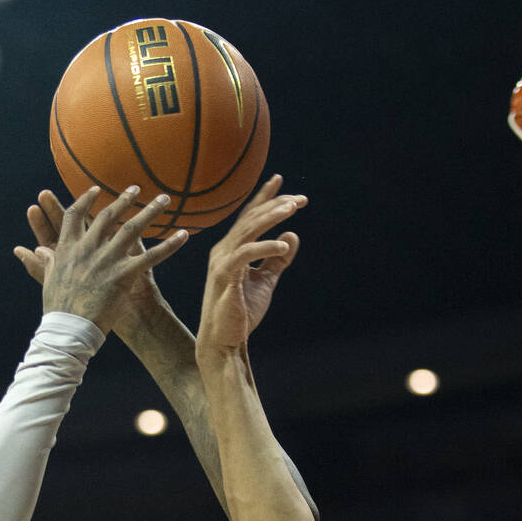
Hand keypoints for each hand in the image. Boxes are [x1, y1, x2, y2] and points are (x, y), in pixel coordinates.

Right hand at [13, 187, 187, 333]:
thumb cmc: (58, 308)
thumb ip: (43, 261)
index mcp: (68, 247)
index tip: (95, 190)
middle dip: (123, 200)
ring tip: (163, 199)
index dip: (85, 200)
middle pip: (108, 216)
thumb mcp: (48, 280)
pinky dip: (169, 245)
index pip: (75, 215)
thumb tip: (28, 250)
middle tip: (136, 188)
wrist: (68, 328)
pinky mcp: (123, 274)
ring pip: (132, 228)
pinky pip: (151, 256)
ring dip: (150, 211)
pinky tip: (184, 234)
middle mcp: (88, 247)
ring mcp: (107, 259)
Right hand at [196, 174, 306, 357]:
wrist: (225, 341)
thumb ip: (277, 260)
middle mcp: (223, 250)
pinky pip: (246, 254)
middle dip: (275, 204)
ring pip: (248, 230)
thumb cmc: (241, 312)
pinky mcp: (225, 275)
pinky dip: (265, 247)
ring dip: (271, 217)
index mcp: (231, 249)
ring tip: (293, 209)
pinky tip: (283, 246)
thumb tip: (292, 235)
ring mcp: (222, 261)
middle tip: (300, 199)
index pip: (249, 217)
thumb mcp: (265, 281)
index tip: (280, 179)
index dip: (264, 197)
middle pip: (251, 218)